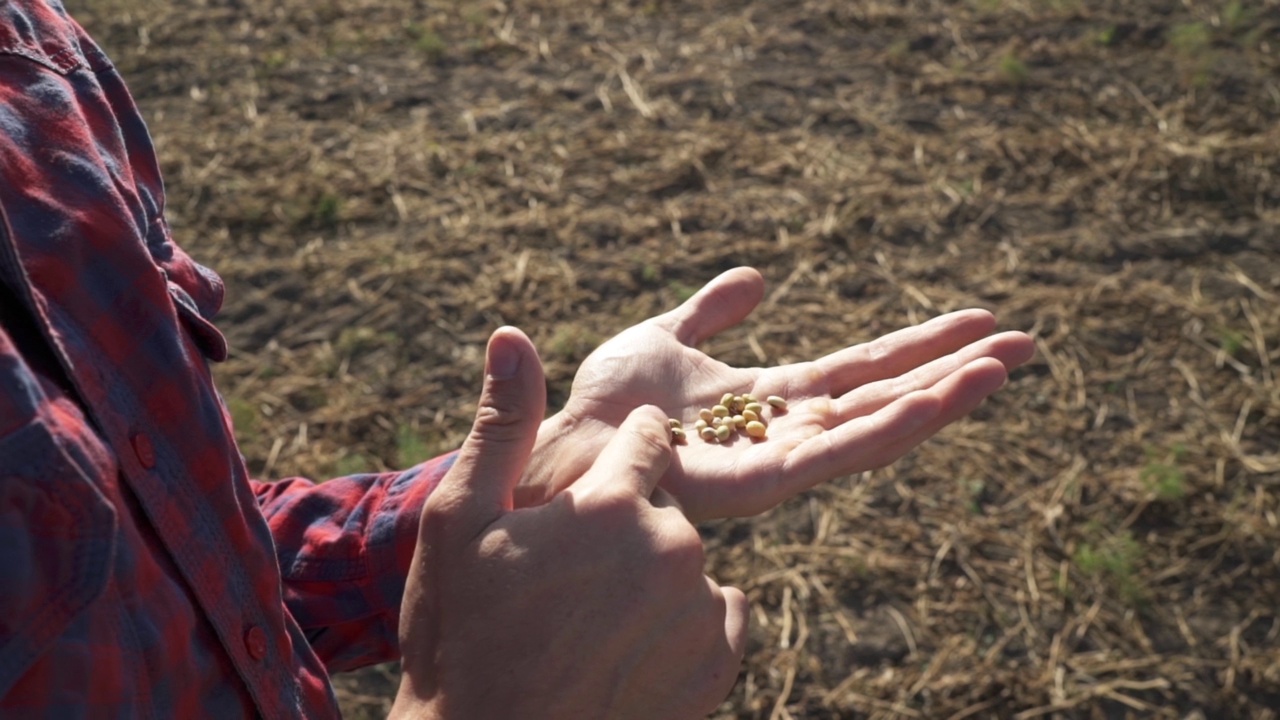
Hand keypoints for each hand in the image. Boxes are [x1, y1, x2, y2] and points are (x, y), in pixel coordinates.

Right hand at [393, 328, 747, 719]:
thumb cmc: (460, 635)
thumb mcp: (459, 522)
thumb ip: (501, 425)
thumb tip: (512, 337)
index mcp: (613, 503)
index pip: (646, 441)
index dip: (613, 462)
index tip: (580, 501)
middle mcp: (673, 548)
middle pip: (666, 505)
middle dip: (627, 525)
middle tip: (569, 580)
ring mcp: (701, 611)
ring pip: (688, 562)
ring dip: (652, 577)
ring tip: (589, 623)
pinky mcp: (718, 664)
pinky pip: (718, 613)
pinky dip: (681, 624)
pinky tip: (624, 649)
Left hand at [523, 267, 1034, 520]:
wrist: (564, 442)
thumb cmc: (607, 399)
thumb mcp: (667, 337)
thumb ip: (712, 312)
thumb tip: (760, 278)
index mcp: (773, 397)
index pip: (863, 368)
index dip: (921, 345)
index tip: (981, 320)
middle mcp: (788, 431)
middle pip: (888, 396)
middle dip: (956, 371)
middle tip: (1028, 343)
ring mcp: (780, 458)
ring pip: (878, 426)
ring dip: (944, 397)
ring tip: (1006, 365)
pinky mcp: (761, 483)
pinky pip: (837, 453)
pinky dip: (891, 426)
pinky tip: (939, 399)